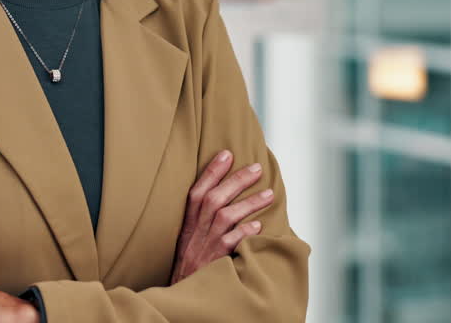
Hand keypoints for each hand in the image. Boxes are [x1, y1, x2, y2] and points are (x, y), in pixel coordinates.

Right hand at [170, 150, 273, 284]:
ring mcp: (204, 247)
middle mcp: (195, 233)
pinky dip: (244, 232)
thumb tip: (226, 198)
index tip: (227, 154)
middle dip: (235, 180)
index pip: (196, 192)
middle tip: (256, 168)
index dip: (211, 172)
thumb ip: (203, 222)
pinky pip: (230, 243)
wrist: (182, 295)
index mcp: (188, 225)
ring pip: (224, 216)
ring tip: (269, 193)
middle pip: (213, 199)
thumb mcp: (190, 241)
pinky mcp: (214, 262)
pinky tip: (258, 225)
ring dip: (248, 202)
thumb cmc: (192, 267)